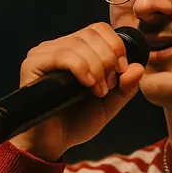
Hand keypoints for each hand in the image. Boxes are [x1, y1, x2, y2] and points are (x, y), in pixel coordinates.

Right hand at [11, 22, 144, 160]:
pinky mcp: (33, 64)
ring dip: (97, 67)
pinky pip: (63, 54)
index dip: (115, 46)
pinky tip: (87, 85)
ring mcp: (44, 53)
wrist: (53, 143)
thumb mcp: (109, 104)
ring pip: (79, 43)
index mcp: (76, 50)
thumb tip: (138, 67)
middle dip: (108, 60)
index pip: (99, 29)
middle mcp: (59, 46)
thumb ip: (125, 87)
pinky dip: (81, 68)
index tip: (121, 70)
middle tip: (108, 85)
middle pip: (92, 34)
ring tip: (97, 91)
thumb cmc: (76, 122)